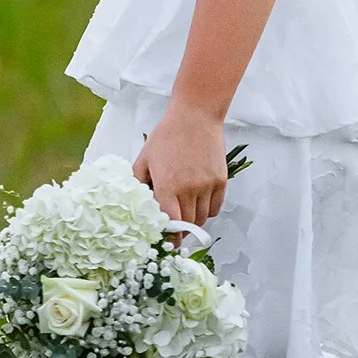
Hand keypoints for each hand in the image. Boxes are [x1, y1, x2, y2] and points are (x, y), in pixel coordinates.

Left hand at [133, 101, 227, 226]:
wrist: (195, 115)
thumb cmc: (167, 135)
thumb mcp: (144, 158)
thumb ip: (138, 184)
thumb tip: (136, 206)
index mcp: (167, 185)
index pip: (170, 223)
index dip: (169, 237)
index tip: (166, 241)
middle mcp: (189, 189)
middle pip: (187, 224)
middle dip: (180, 231)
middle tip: (174, 230)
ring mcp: (207, 185)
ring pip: (202, 218)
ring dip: (193, 220)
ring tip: (185, 211)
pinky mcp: (221, 181)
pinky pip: (215, 208)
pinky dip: (207, 211)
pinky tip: (198, 202)